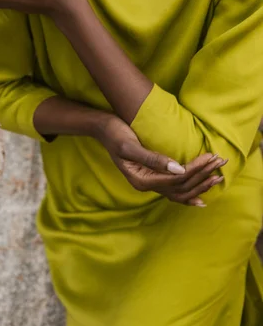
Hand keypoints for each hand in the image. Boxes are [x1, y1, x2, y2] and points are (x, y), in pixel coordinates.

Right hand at [97, 115, 226, 206]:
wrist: (103, 128)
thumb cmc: (115, 134)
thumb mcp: (130, 145)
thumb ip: (153, 159)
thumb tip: (179, 169)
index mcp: (142, 180)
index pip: (177, 179)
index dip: (196, 169)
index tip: (212, 156)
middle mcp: (147, 186)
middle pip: (182, 187)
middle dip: (203, 177)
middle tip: (221, 163)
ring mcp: (149, 183)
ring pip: (180, 191)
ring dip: (200, 185)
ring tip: (218, 177)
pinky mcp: (152, 177)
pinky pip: (174, 190)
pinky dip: (189, 193)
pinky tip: (200, 197)